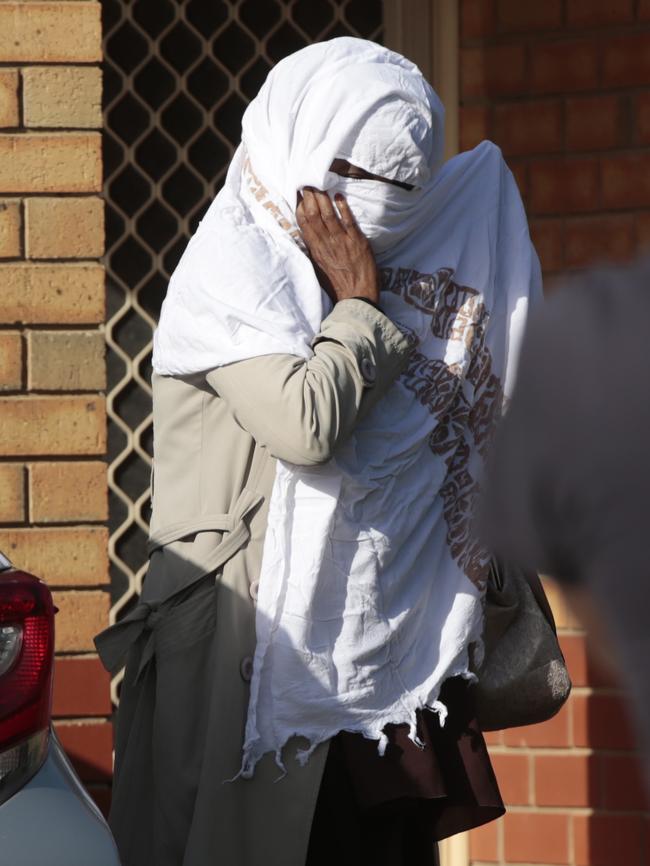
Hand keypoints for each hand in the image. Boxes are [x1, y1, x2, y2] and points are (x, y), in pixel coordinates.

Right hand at [296, 188, 379, 305]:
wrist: (357, 297)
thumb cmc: (338, 285)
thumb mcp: (320, 269)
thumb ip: (314, 252)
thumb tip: (308, 239)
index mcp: (315, 251)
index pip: (304, 224)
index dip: (300, 207)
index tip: (299, 195)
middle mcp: (325, 244)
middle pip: (313, 215)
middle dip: (310, 196)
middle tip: (308, 182)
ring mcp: (341, 241)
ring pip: (328, 214)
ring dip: (323, 197)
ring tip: (320, 184)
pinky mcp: (356, 241)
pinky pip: (348, 220)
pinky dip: (342, 207)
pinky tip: (339, 196)